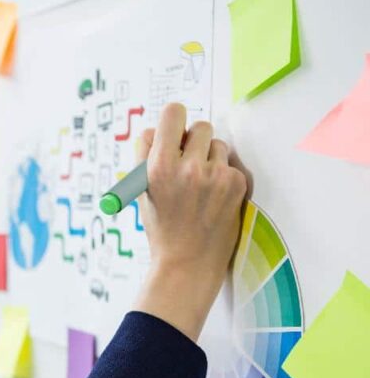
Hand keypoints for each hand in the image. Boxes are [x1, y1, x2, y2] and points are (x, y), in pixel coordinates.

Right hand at [133, 103, 249, 341]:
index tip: (174, 131)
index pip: (172, 114)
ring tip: (200, 186)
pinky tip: (213, 197)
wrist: (187, 263)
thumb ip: (147, 156)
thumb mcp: (142, 192)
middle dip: (194, 141)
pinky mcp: (236, 184)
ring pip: (218, 144)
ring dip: (210, 158)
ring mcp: (215, 175)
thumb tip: (157, 129)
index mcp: (158, 167)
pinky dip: (223, 176)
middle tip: (188, 161)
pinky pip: (231, 164)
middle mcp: (188, 167)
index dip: (173, 120)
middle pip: (199, 126)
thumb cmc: (162, 227)